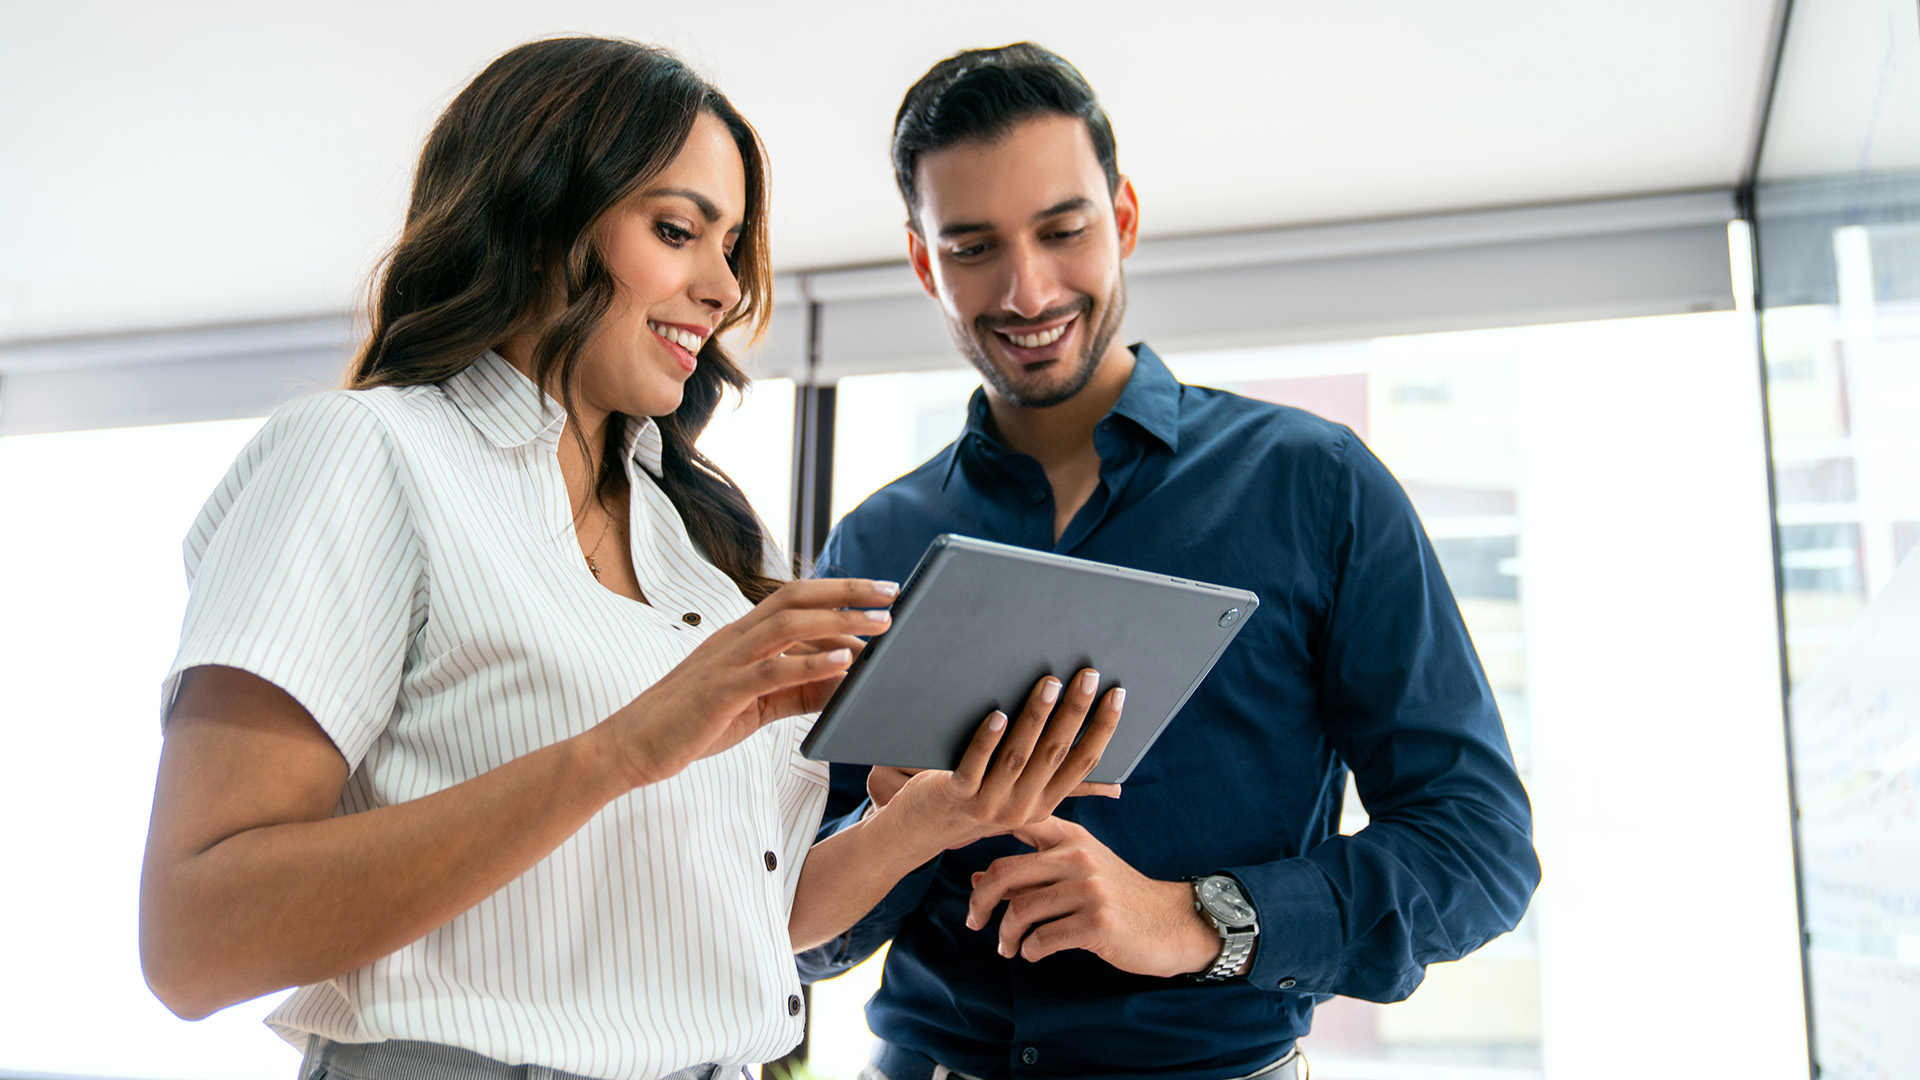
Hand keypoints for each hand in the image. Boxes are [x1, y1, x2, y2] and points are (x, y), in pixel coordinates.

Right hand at [599, 578, 895, 787]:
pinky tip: (842, 662)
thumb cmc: (692, 723)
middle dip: (846, 592)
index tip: (877, 591)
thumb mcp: (754, 704)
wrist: (631, 747)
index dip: (837, 591)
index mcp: (739, 636)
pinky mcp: (720, 691)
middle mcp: (733, 638)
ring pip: (787, 626)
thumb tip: (845, 682)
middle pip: (795, 598)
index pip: (793, 599)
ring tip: (878, 625)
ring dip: (838, 622)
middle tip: (891, 594)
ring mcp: (725, 662)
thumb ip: (796, 691)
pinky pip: (770, 670)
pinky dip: (810, 663)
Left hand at [881, 670, 1123, 853]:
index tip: (1117, 694)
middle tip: (1087, 675)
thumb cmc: (976, 802)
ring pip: (1018, 757)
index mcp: (1044, 805)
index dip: (1102, 729)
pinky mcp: (956, 795)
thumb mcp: (1024, 800)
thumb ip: (1057, 784)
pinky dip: (988, 740)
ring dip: (1036, 717)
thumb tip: (1115, 787)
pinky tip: (998, 714)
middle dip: (1075, 711)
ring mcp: (989, 804)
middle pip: (1054, 754)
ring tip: (1049, 683)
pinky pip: (975, 765)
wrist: (920, 830)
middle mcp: (1021, 809)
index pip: (1082, 763)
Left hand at [966, 816, 1222, 977]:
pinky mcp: (1097, 924)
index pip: (1017, 825)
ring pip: (1021, 910)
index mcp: (1073, 837)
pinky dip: (1030, 950)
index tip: (962, 856)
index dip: (983, 833)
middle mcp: (1079, 857)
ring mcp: (1089, 890)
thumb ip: (1031, 872)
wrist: (1172, 922)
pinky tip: (1033, 952)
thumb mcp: (1079, 872)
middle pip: (1005, 872)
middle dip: (980, 901)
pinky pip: (1043, 939)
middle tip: (974, 920)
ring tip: (1007, 947)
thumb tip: (975, 880)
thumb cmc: (1118, 897)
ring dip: (1006, 934)